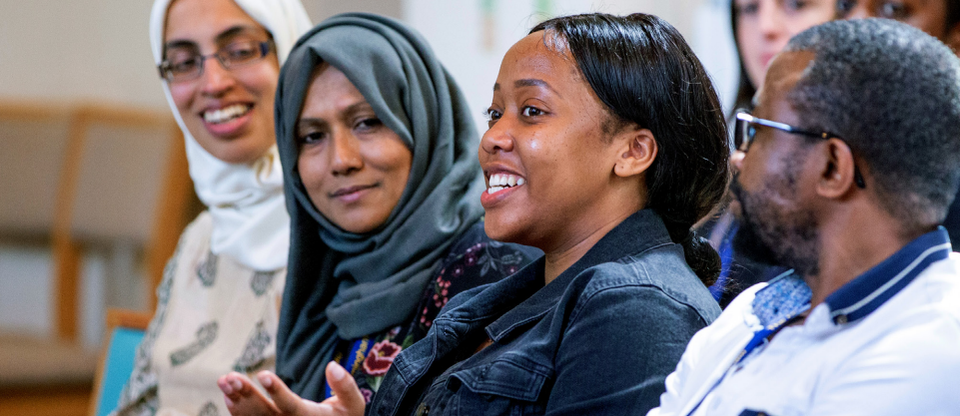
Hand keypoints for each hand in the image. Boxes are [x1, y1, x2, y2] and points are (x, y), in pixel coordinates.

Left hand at [217, 362, 364, 415]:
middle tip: (230, 377)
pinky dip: (237, 410)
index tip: (262, 374)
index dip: (277, 391)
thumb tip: (332, 366)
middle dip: (247, 394)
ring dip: (237, 399)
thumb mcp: (352, 406)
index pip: (291, 406)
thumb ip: (345, 387)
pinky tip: (227, 394)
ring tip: (224, 380)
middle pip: (265, 413)